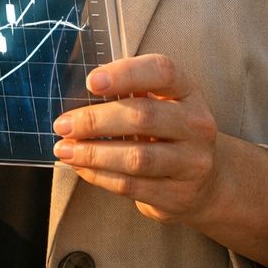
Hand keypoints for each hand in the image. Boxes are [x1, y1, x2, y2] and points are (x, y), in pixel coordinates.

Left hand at [52, 53, 220, 225]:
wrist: (204, 182)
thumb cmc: (166, 131)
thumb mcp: (158, 102)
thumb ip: (126, 93)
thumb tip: (73, 98)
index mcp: (187, 90)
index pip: (162, 72)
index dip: (125, 74)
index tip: (91, 82)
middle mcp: (196, 124)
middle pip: (143, 116)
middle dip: (95, 120)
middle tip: (63, 125)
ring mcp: (193, 162)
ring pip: (137, 157)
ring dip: (93, 153)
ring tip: (65, 150)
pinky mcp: (180, 195)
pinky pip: (132, 185)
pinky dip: (100, 176)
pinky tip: (81, 168)